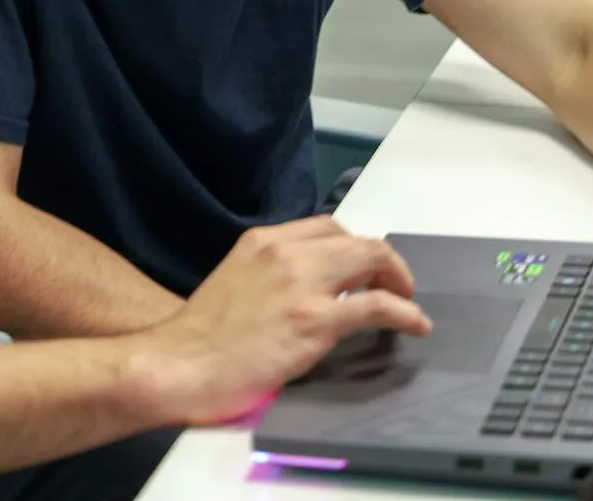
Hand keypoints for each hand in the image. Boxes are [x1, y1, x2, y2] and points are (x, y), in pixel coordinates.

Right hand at [137, 217, 431, 424]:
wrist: (178, 365)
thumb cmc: (199, 337)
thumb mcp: (233, 282)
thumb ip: (268, 277)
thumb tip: (300, 292)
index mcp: (262, 241)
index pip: (326, 226)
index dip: (354, 246)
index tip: (363, 269)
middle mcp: (284, 252)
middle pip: (355, 239)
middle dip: (383, 260)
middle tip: (393, 286)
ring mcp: (301, 285)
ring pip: (372, 259)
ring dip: (398, 279)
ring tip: (407, 300)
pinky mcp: (315, 321)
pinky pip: (377, 305)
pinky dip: (405, 311)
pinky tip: (415, 324)